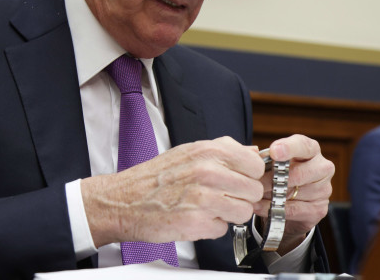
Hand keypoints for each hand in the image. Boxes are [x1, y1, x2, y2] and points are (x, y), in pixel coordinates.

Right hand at [81, 136, 264, 246]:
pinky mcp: (196, 223)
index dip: (249, 175)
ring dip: (229, 215)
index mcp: (208, 151)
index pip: (255, 165)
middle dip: (241, 197)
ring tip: (209, 208)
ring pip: (244, 212)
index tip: (239, 180)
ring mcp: (203, 198)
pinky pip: (223, 229)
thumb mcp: (189, 152)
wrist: (124, 201)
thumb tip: (253, 152)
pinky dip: (211, 228)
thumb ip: (224, 150)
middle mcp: (207, 172)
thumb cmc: (155, 178)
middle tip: (222, 197)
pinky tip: (195, 218)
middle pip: (254, 191)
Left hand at [254, 135, 334, 254]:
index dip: (288, 148)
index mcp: (311, 149)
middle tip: (255, 182)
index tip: (273, 152)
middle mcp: (322, 167)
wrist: (291, 200)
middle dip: (273, 179)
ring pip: (294, 193)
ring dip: (271, 195)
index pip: (303, 145)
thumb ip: (265, 156)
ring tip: (256, 194)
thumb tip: (253, 157)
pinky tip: (260, 206)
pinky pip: (293, 210)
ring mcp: (324, 189)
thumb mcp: (275, 160)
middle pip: (299, 173)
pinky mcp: (320, 208)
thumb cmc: (282, 173)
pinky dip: (273, 209)